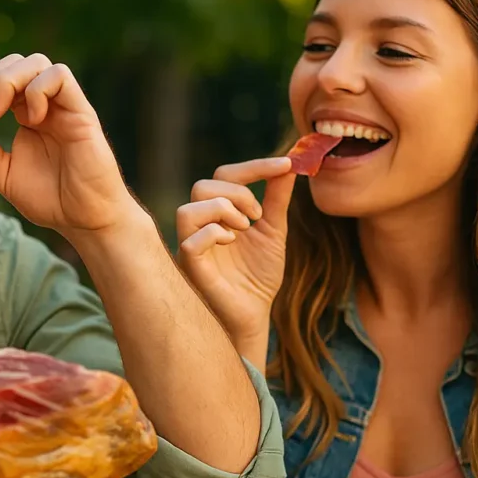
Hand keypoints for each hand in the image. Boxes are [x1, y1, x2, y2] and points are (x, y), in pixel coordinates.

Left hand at [0, 53, 140, 237]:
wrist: (84, 220)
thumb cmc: (50, 199)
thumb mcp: (2, 172)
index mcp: (23, 114)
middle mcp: (42, 104)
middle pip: (9, 64)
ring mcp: (62, 105)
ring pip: (33, 62)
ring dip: (4, 81)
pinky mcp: (81, 111)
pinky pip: (59, 76)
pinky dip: (36, 90)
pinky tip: (30, 118)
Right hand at [176, 156, 295, 344]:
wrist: (255, 312)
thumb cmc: (258, 274)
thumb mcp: (274, 231)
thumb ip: (277, 199)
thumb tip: (289, 165)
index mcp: (218, 213)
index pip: (224, 175)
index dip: (254, 166)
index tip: (285, 164)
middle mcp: (200, 225)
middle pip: (203, 186)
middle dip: (237, 193)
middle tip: (258, 215)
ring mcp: (191, 245)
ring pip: (188, 209)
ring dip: (222, 211)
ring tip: (244, 229)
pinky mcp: (190, 267)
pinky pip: (190, 242)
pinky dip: (215, 235)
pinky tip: (232, 243)